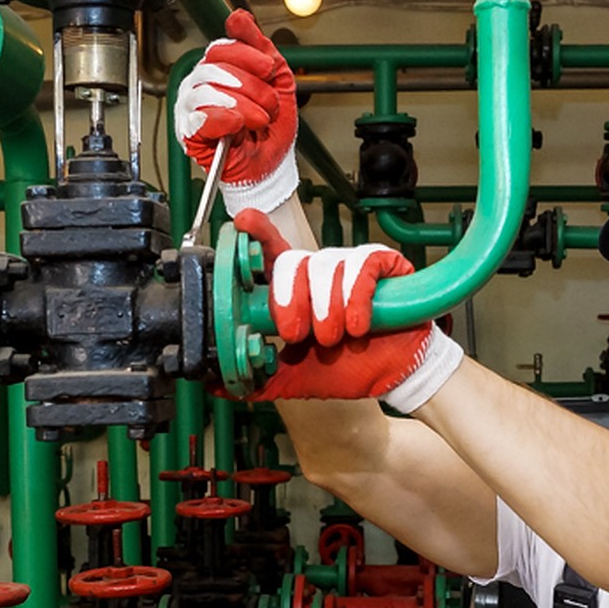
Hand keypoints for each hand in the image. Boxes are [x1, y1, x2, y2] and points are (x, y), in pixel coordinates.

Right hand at [174, 9, 298, 214]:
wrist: (271, 166)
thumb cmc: (270, 130)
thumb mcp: (276, 80)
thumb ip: (260, 46)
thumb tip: (239, 17)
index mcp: (219, 70)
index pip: (221, 48)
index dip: (247, 55)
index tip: (268, 68)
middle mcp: (201, 85)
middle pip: (214, 66)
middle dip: (251, 86)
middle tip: (269, 104)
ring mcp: (192, 109)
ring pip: (209, 90)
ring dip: (244, 106)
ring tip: (259, 121)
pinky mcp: (190, 133)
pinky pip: (201, 116)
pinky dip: (224, 119)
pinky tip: (238, 125)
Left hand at [235, 209, 463, 408]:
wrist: (393, 378)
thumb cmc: (348, 369)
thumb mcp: (294, 378)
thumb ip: (257, 379)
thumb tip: (215, 384)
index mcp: (297, 289)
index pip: (271, 252)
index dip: (257, 232)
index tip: (242, 223)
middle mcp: (320, 271)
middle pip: (291, 261)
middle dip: (288, 300)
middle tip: (294, 334)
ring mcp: (350, 264)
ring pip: (324, 268)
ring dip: (325, 311)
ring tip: (334, 339)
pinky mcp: (382, 263)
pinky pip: (360, 267)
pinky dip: (355, 299)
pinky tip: (357, 326)